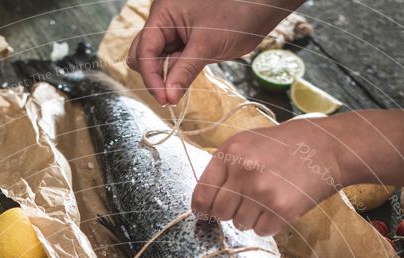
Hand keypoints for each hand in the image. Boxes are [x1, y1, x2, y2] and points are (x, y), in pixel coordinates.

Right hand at [127, 0, 300, 104]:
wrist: (263, 7)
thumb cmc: (237, 12)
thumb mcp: (208, 44)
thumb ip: (184, 71)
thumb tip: (168, 96)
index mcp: (164, 13)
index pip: (145, 50)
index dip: (151, 77)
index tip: (164, 99)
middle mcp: (165, 21)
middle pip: (144, 54)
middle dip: (153, 76)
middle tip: (169, 96)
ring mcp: (176, 32)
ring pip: (158, 60)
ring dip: (165, 78)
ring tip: (178, 92)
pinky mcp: (188, 43)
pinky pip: (174, 62)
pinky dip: (176, 75)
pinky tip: (182, 85)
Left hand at [192, 118, 344, 236]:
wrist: (329, 147)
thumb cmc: (287, 146)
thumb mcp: (249, 143)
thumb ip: (225, 168)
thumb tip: (203, 202)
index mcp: (230, 152)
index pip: (202, 195)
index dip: (202, 209)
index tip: (207, 213)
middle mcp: (243, 171)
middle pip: (220, 213)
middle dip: (230, 213)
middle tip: (247, 202)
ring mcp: (262, 191)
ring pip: (240, 225)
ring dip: (252, 218)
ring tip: (269, 199)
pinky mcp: (281, 209)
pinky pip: (261, 231)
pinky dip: (269, 225)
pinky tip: (280, 206)